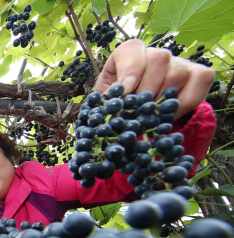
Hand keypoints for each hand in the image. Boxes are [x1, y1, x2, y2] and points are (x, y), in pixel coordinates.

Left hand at [95, 39, 214, 117]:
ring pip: (178, 71)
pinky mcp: (197, 73)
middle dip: (148, 89)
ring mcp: (178, 62)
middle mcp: (155, 54)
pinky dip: (189, 99)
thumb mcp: (107, 101)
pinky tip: (172, 113)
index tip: (125, 92)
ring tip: (153, 116)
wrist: (140, 113)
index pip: (132, 49)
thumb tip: (111, 106)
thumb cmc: (119, 104)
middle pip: (159, 59)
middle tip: (140, 110)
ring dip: (165, 98)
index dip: (130, 71)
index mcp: (128, 54)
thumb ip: (107, 99)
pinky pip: (202, 78)